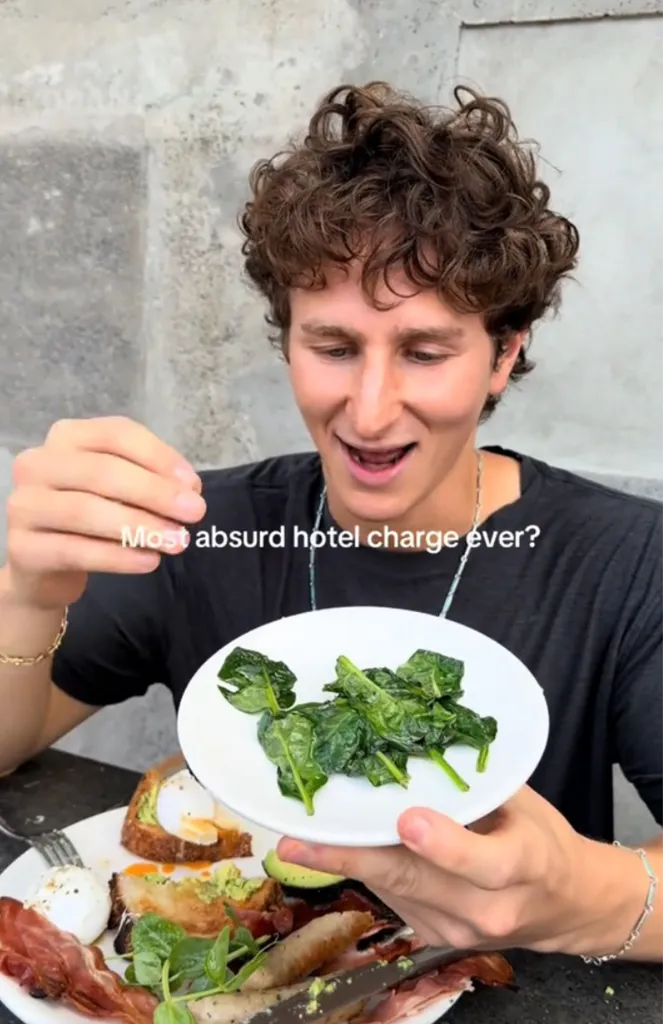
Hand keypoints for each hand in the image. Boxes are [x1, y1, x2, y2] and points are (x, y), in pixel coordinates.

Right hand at [5, 416, 205, 608]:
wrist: (44, 567)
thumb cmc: (91, 517)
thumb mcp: (120, 491)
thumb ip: (150, 481)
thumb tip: (188, 490)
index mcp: (66, 437)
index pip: (116, 434)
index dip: (158, 456)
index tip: (194, 484)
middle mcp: (38, 464)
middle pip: (102, 472)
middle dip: (155, 492)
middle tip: (195, 513)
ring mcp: (25, 505)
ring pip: (86, 512)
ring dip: (140, 526)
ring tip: (178, 541)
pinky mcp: (23, 548)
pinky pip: (75, 550)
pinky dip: (117, 556)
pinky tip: (148, 561)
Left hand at [278, 786, 641, 955]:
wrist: (567, 907)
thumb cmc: (543, 840)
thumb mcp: (524, 803)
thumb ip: (476, 784)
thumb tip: (418, 742)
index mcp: (524, 866)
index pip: (484, 863)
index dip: (445, 845)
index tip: (407, 821)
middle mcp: (490, 909)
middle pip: (416, 881)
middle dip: (352, 859)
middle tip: (299, 843)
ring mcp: (461, 932)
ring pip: (395, 890)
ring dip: (348, 862)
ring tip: (300, 840)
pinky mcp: (439, 940)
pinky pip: (395, 899)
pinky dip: (370, 871)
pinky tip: (346, 848)